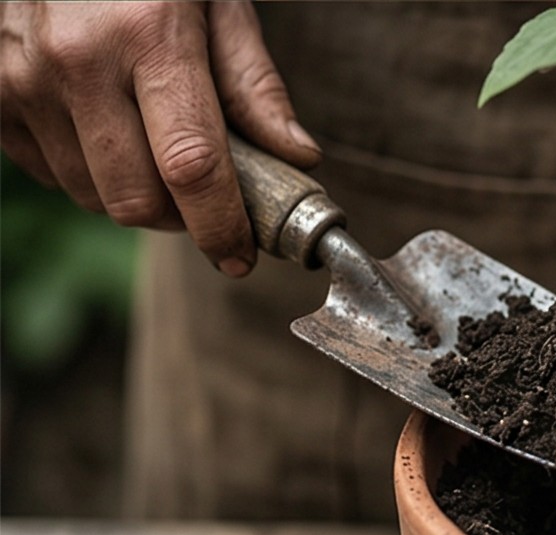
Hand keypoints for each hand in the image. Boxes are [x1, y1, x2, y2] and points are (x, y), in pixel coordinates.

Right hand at [0, 2, 320, 275]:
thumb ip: (254, 84)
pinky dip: (88, 173)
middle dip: (181, 218)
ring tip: (153, 150)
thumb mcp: (216, 3)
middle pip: (138, 200)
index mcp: (148, 35)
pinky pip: (49, 175)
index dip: (220, 225)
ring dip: (136, 196)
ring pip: (93, 197)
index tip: (240, 256)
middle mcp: (77, 61)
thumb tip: (297, 157)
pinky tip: (106, 131)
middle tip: (204, 198)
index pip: (191, 166)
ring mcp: (22, 79)